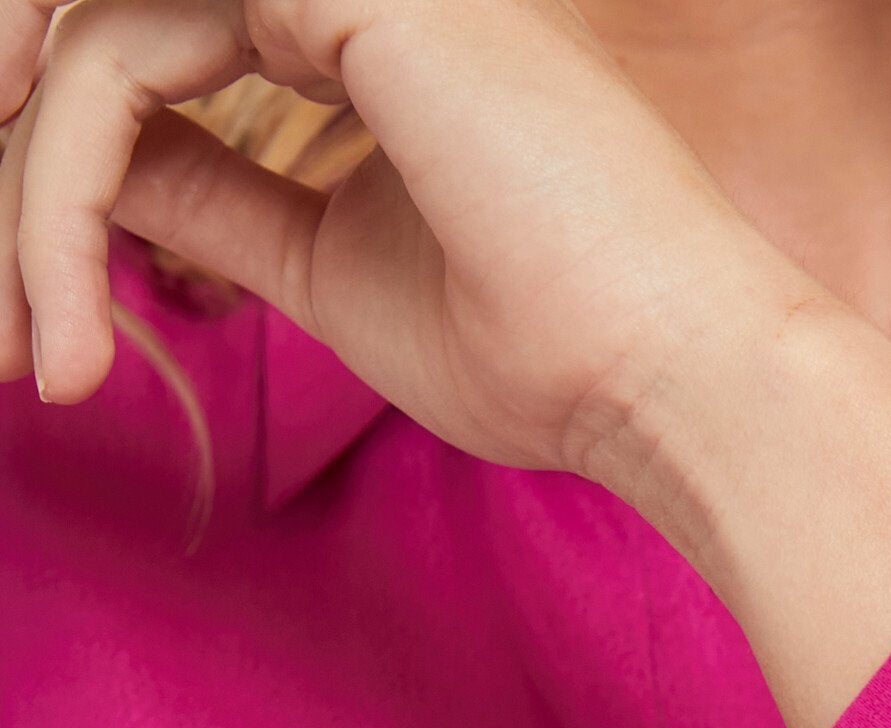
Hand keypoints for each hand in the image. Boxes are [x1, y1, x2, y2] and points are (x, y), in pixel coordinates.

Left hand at [0, 0, 890, 727]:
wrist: (669, 374)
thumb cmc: (550, 355)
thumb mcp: (331, 273)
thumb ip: (216, 203)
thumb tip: (91, 183)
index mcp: (363, 31)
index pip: (150, 52)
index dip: (65, 190)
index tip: (52, 345)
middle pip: (98, 25)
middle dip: (20, 170)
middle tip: (1, 331)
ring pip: (87, 35)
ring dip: (29, 200)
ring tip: (32, 345)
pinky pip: (119, 59)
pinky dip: (64, 187)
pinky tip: (67, 299)